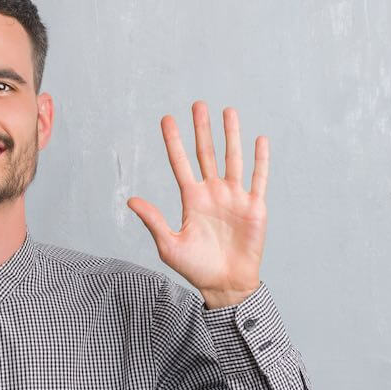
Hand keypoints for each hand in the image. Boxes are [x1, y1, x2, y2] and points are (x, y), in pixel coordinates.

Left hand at [127, 102, 267, 307]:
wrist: (225, 285)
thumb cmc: (195, 268)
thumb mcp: (169, 244)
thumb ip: (153, 220)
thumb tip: (130, 200)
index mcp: (191, 199)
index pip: (180, 163)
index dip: (174, 142)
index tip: (166, 119)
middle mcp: (213, 193)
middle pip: (206, 154)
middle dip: (202, 129)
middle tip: (198, 104)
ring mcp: (234, 198)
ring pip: (232, 159)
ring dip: (230, 135)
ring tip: (228, 111)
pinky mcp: (254, 207)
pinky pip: (258, 178)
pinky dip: (260, 160)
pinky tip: (259, 140)